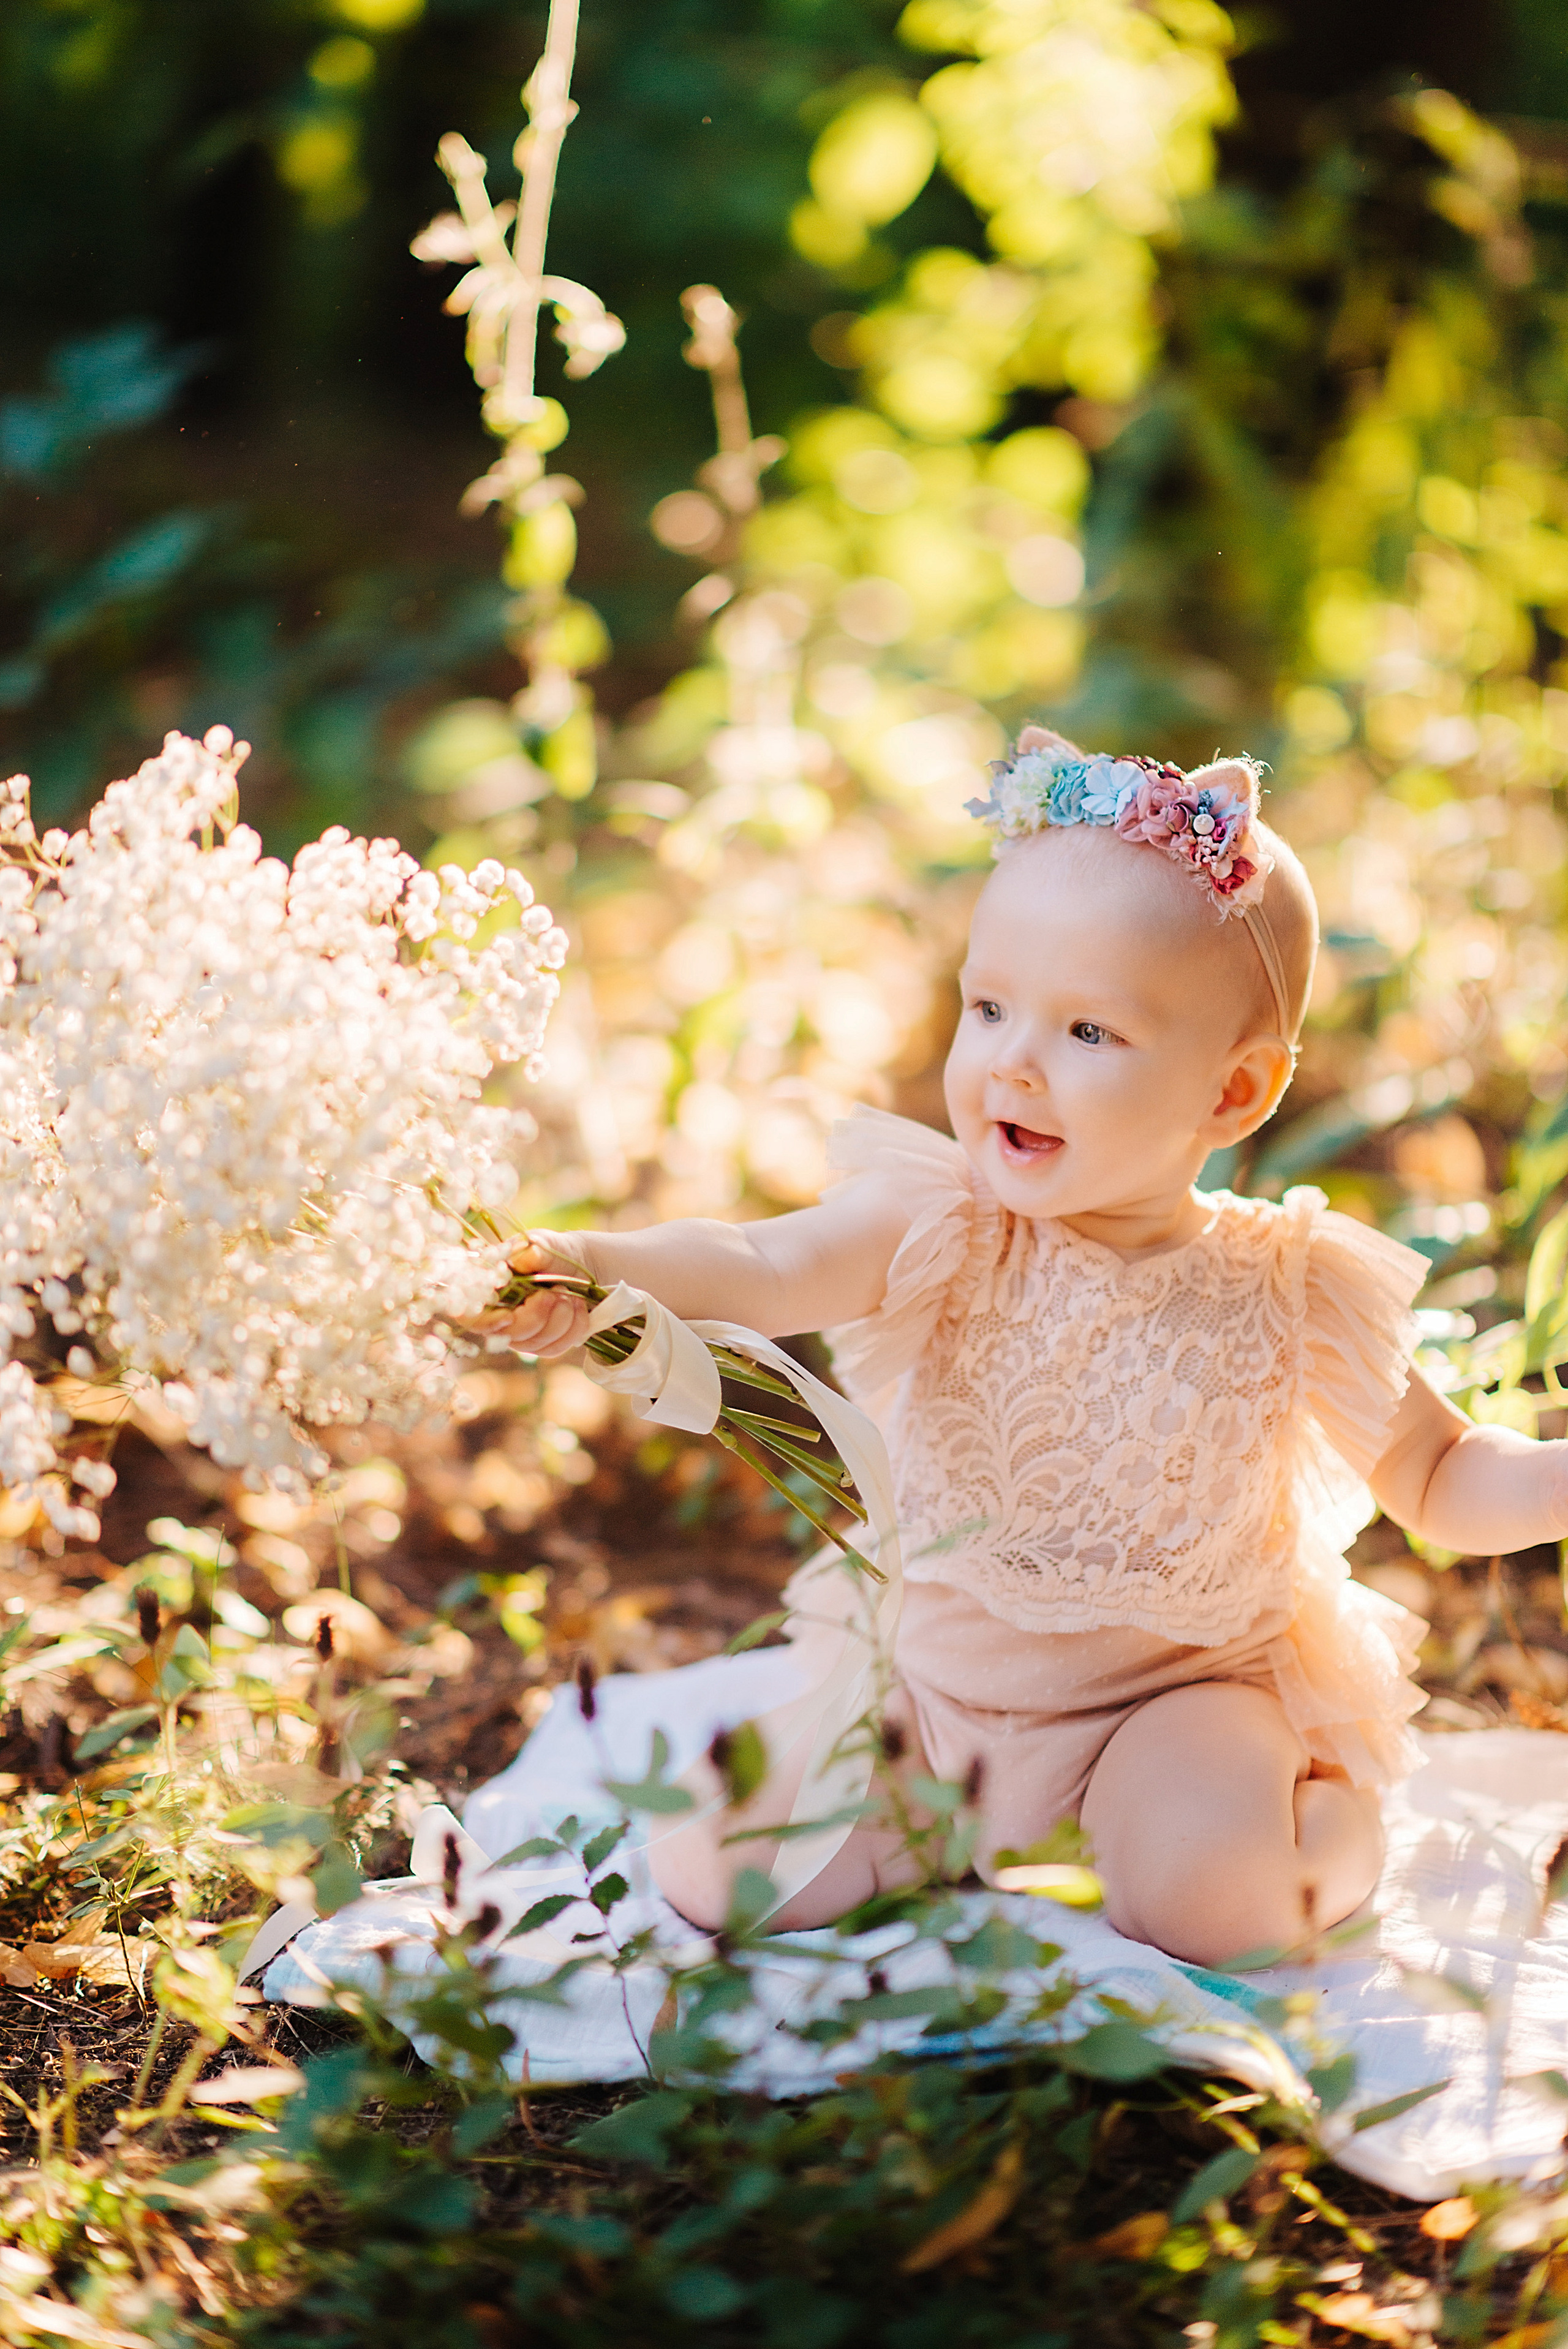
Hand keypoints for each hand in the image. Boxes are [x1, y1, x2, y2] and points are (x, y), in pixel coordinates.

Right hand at [477, 1234, 593, 1359]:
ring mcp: (520, 1333)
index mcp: (487, 1289)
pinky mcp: (542, 1343)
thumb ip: (534, 1248)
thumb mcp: (545, 1243)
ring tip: (570, 1295)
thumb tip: (523, 1256)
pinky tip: (578, 1306)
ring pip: (534, 1345)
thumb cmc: (552, 1251)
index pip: (470, 1315)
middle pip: (507, 1334)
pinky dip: (573, 1327)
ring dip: (560, 1320)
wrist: (579, 1264)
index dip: (486, 1321)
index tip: (509, 1316)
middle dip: (536, 1317)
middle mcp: (498, 1315)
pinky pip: (555, 1348)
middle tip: (557, 1293)